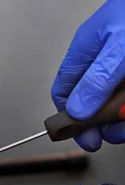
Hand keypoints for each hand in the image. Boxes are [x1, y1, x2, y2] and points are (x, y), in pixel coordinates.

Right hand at [51, 0, 124, 150]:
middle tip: (107, 136)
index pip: (65, 90)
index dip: (68, 115)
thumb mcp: (118, 49)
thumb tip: (77, 110)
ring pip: (116, 100)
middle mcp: (104, 60)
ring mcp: (124, 67)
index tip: (79, 135)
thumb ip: (97, 80)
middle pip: (92, 100)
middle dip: (100, 121)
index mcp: (87, 51)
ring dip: (121, 117)